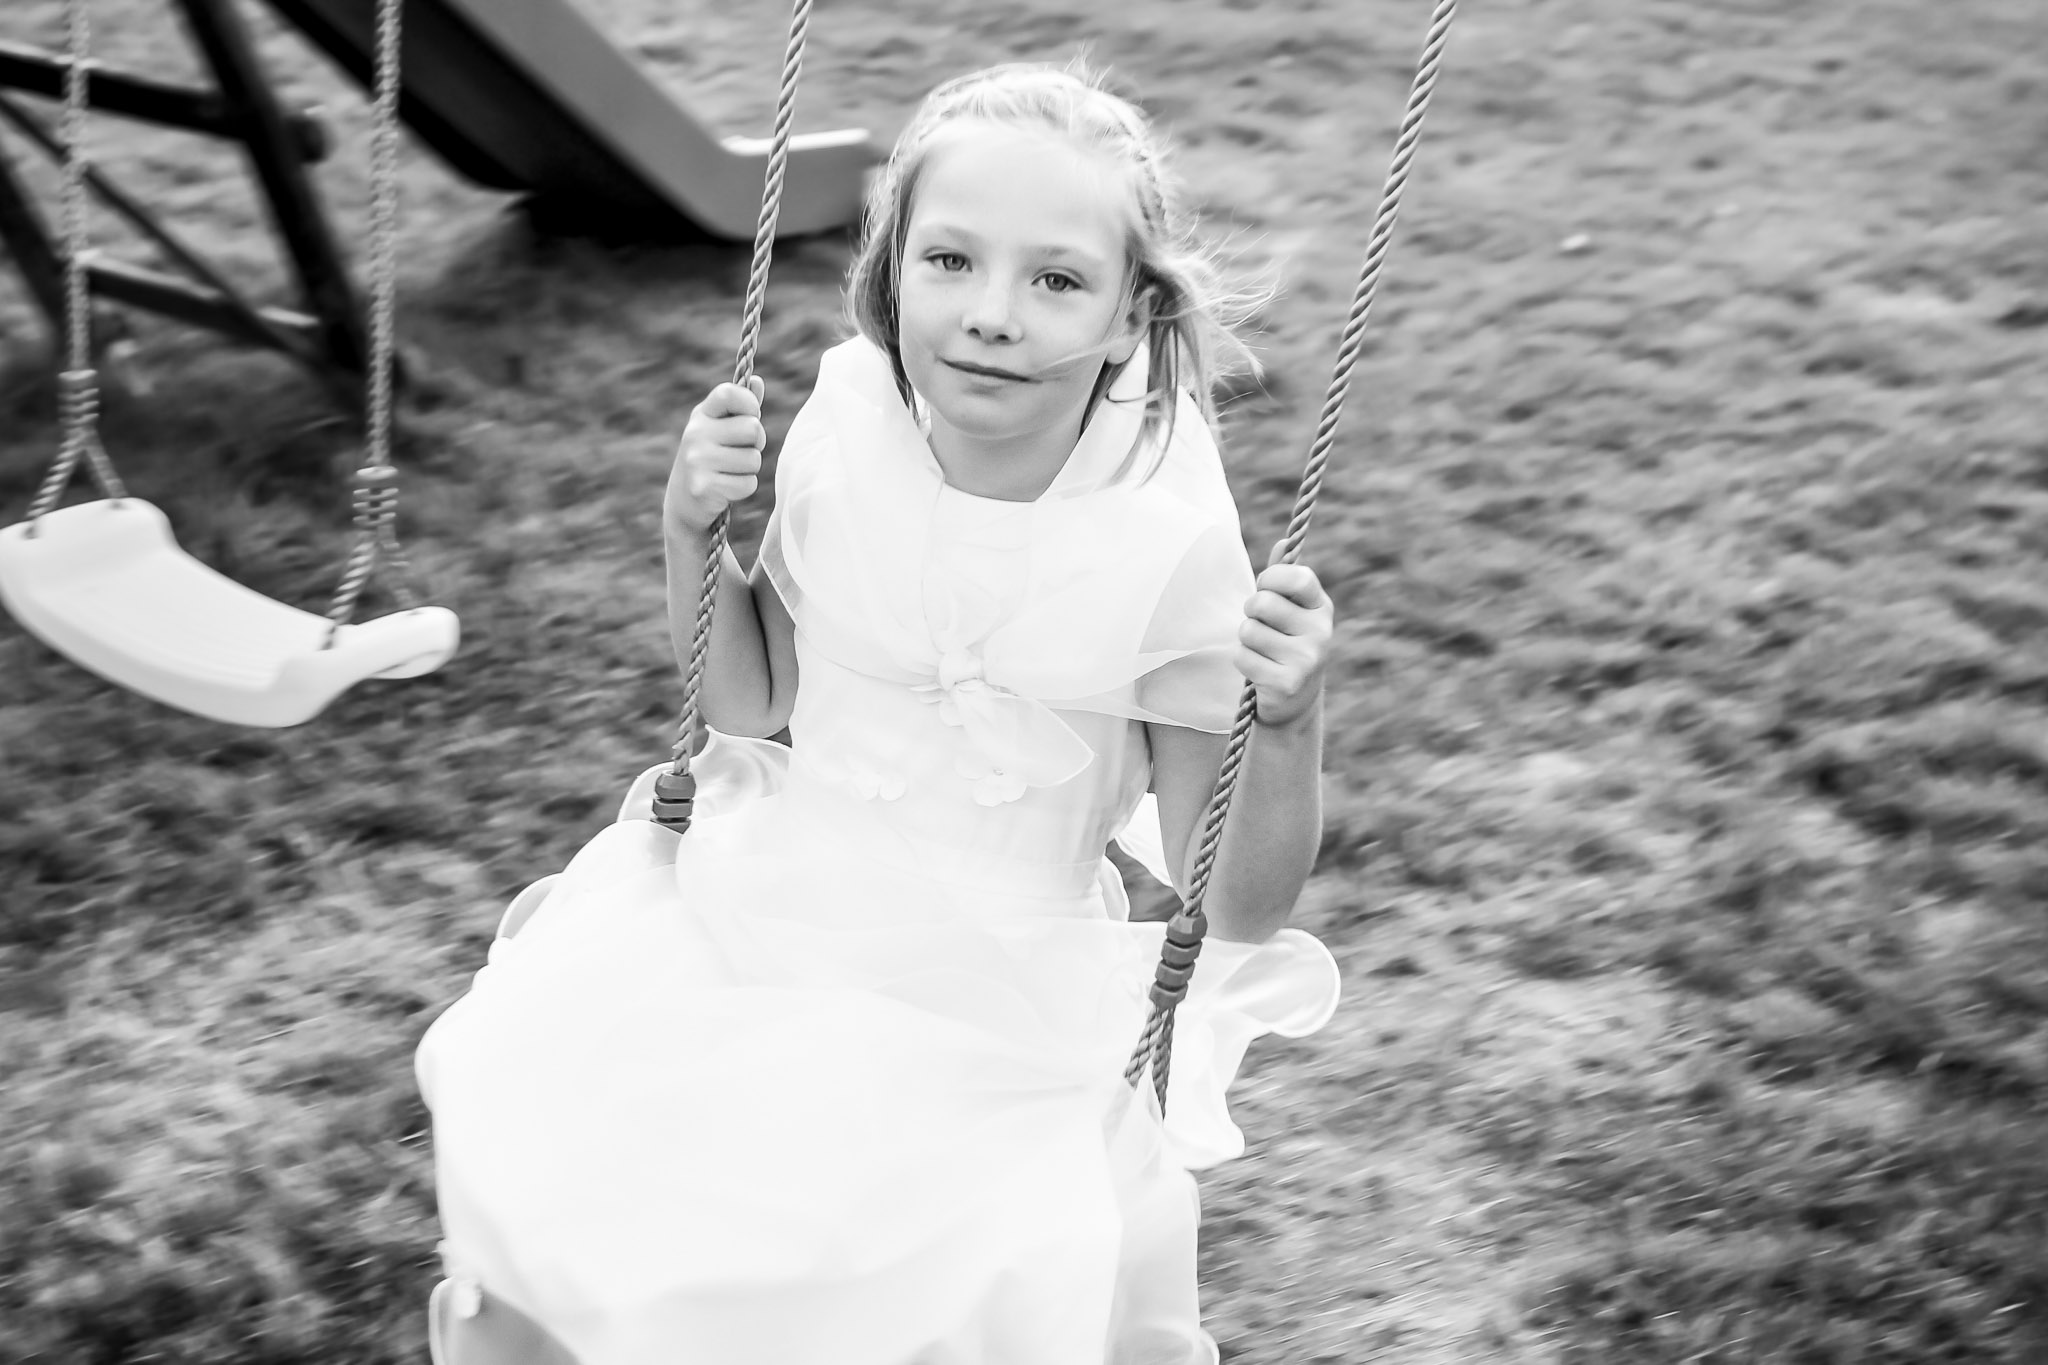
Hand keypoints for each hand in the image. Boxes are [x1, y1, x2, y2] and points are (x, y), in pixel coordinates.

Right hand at [668, 376, 765, 532]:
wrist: (684, 500)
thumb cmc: (713, 458)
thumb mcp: (722, 429)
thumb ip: (742, 407)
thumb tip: (759, 381)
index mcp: (702, 414)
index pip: (731, 393)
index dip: (749, 404)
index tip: (749, 417)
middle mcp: (696, 432)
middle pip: (753, 429)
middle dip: (756, 444)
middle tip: (740, 452)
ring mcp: (697, 459)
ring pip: (753, 460)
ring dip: (749, 469)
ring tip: (730, 471)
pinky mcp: (703, 486)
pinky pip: (748, 484)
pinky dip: (744, 488)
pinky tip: (726, 488)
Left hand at [1236, 560, 1332, 728]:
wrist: (1295, 700)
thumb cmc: (1286, 643)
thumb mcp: (1292, 611)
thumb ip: (1284, 579)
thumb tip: (1282, 543)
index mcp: (1322, 608)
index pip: (1297, 576)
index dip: (1271, 577)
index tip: (1266, 588)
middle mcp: (1321, 632)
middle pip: (1262, 602)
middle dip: (1251, 611)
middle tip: (1260, 625)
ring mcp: (1306, 659)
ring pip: (1249, 630)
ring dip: (1246, 640)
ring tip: (1262, 650)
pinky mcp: (1286, 682)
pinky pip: (1242, 656)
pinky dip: (1243, 661)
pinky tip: (1259, 668)